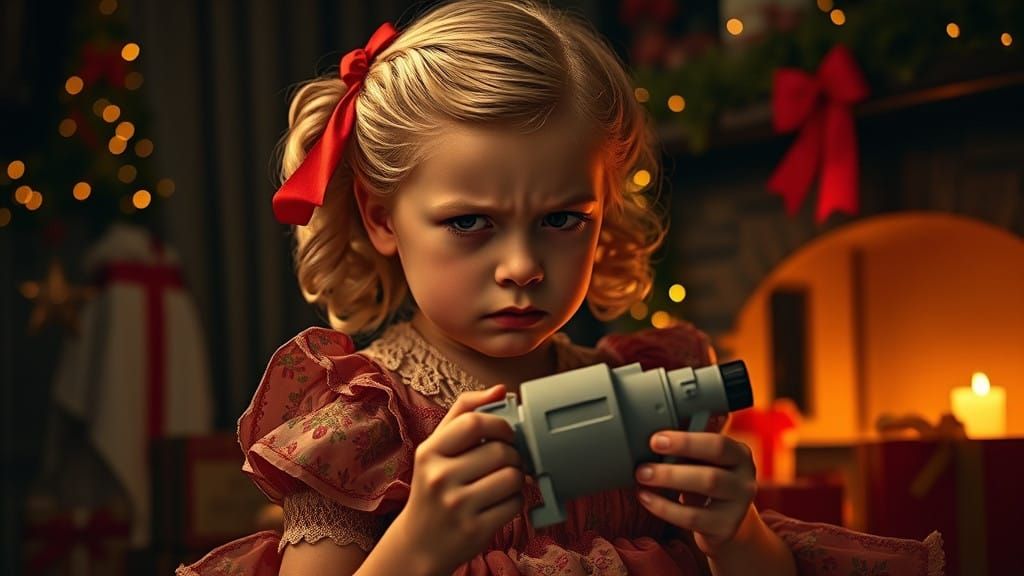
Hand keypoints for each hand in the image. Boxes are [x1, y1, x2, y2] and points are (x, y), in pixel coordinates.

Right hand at [392, 385, 524, 573]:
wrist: (419, 542)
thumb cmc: (433, 487)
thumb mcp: (436, 449)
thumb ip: (464, 414)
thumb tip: (502, 389)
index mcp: (429, 452)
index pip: (474, 422)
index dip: (500, 423)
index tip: (505, 433)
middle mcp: (439, 478)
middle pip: (501, 451)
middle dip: (514, 454)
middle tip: (508, 461)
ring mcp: (457, 505)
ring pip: (513, 477)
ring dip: (518, 478)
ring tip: (505, 481)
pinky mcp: (475, 529)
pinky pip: (515, 504)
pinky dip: (516, 501)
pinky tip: (501, 502)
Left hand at [634, 431, 756, 556]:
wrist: (724, 520)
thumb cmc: (706, 480)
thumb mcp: (704, 462)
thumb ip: (688, 450)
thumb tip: (653, 441)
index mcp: (739, 454)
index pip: (718, 444)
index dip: (686, 442)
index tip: (656, 440)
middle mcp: (744, 480)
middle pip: (711, 474)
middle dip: (673, 469)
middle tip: (643, 468)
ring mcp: (739, 507)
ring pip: (705, 493)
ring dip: (668, 483)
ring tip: (642, 479)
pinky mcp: (726, 529)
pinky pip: (693, 518)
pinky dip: (665, 508)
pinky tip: (647, 499)